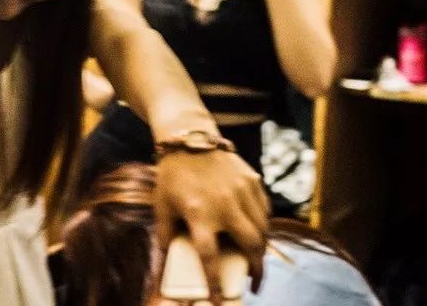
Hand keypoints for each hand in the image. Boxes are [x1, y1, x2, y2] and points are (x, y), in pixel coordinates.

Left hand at [155, 150, 269, 303]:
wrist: (189, 137)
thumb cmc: (172, 175)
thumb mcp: (162, 205)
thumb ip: (164, 235)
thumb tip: (163, 263)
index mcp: (198, 214)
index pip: (209, 258)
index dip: (215, 284)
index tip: (220, 303)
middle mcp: (224, 204)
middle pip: (250, 245)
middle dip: (256, 268)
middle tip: (254, 282)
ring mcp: (241, 191)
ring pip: (262, 229)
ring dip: (262, 248)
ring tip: (257, 259)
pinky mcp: (251, 180)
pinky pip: (264, 210)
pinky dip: (264, 225)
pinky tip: (259, 232)